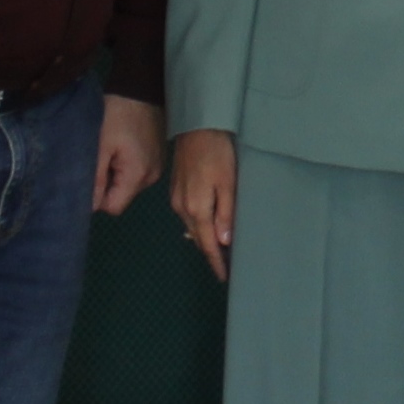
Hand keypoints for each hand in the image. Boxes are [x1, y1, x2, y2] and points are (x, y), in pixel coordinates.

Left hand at [95, 96, 168, 216]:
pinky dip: (127, 167)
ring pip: (129, 185)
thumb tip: (90, 208)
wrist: (141, 88)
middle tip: (100, 159)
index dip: (98, 198)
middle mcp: (152, 177)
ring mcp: (158, 168)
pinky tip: (123, 147)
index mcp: (137, 175)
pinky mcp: (158, 159)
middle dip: (107, 184)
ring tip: (111, 151)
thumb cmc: (117, 115)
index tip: (90, 177)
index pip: (113, 207)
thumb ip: (95, 178)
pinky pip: (138, 173)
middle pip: (122, 196)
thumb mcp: (100, 146)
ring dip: (117, 175)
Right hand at [170, 128, 237, 281]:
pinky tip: (208, 226)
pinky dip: (199, 225)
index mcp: (196, 208)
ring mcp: (176, 199)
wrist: (197, 126)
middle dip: (211, 253)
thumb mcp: (228, 182)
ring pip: (192, 227)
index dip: (216, 262)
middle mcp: (182, 208)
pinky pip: (188, 216)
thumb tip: (224, 242)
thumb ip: (225, 213)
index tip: (224, 277)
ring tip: (220, 250)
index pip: (207, 243)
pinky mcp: (175, 190)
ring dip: (205, 239)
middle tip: (226, 267)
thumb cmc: (217, 152)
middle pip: (198, 238)